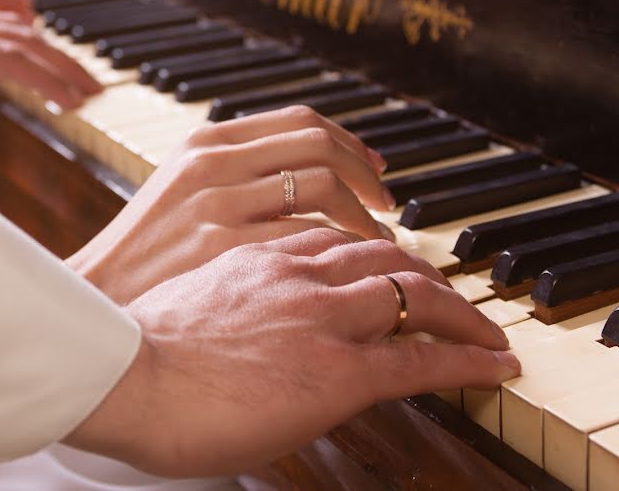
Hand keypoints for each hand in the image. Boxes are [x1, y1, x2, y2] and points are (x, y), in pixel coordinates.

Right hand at [67, 229, 520, 476]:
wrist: (126, 377)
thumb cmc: (140, 352)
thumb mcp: (190, 305)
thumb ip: (230, 301)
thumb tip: (244, 322)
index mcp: (261, 254)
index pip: (339, 240)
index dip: (376, 251)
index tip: (392, 262)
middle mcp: (300, 274)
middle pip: (388, 258)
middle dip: (429, 274)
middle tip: (453, 294)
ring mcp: (323, 317)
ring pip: (414, 295)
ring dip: (459, 312)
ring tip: (483, 330)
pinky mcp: (339, 369)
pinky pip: (420, 357)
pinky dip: (466, 358)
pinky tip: (493, 365)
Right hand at [68, 106, 396, 303]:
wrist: (99, 302)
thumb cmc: (145, 256)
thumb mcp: (180, 192)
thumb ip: (234, 173)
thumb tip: (302, 174)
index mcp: (205, 143)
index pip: (301, 121)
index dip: (351, 142)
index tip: (374, 167)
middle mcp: (212, 164)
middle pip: (319, 147)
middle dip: (366, 173)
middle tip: (386, 202)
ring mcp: (216, 204)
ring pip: (322, 187)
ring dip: (363, 214)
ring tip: (376, 237)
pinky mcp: (223, 248)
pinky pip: (306, 236)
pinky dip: (340, 247)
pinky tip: (348, 264)